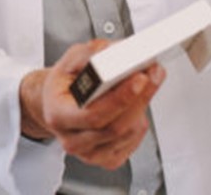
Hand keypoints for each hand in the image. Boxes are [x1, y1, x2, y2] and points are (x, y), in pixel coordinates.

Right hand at [19, 39, 164, 169]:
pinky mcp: (108, 159)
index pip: (93, 115)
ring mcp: (90, 153)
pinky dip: (140, 119)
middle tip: (153, 74)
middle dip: (139, 98)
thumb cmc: (64, 84)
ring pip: (128, 133)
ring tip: (146, 83)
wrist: (58, 104)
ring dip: (142, 106)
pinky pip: (133, 141)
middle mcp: (73, 140)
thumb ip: (91, 53)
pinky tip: (135, 104)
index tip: (139, 77)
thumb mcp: (70, 60)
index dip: (120, 98)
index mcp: (58, 116)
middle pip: (115, 127)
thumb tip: (114, 51)